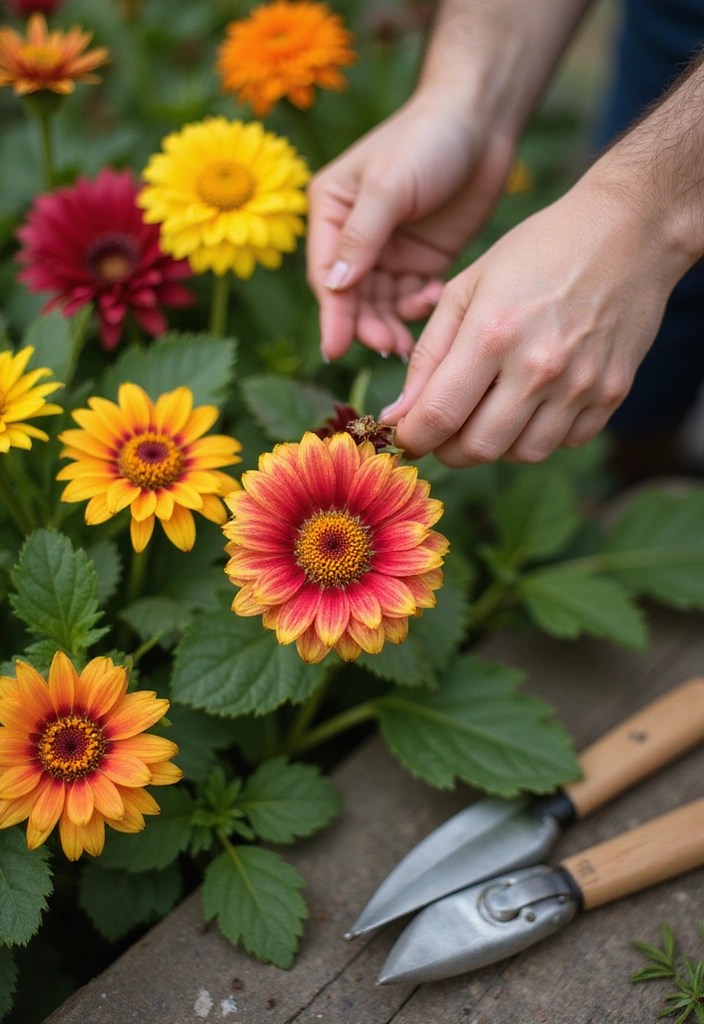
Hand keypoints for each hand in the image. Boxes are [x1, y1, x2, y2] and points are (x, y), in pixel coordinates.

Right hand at [306, 92, 514, 360]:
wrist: (482, 120)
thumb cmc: (426, 139)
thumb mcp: (388, 186)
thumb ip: (361, 238)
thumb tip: (335, 289)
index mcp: (331, 211)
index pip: (326, 274)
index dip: (332, 314)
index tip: (336, 350)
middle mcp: (353, 236)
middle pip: (352, 297)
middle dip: (367, 324)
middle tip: (389, 346)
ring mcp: (388, 251)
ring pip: (381, 304)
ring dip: (392, 323)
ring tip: (410, 341)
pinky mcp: (421, 260)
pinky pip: (412, 297)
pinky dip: (419, 306)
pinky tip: (434, 299)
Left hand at [383, 176, 682, 464]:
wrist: (628, 232)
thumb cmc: (536, 253)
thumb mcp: (467, 287)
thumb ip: (427, 354)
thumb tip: (399, 413)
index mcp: (492, 333)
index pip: (438, 416)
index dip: (414, 437)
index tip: (407, 435)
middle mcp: (538, 366)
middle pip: (479, 449)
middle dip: (450, 450)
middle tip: (445, 430)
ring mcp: (580, 384)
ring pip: (523, 454)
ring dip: (497, 445)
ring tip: (489, 413)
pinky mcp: (612, 393)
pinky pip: (565, 442)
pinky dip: (541, 434)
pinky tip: (533, 404)